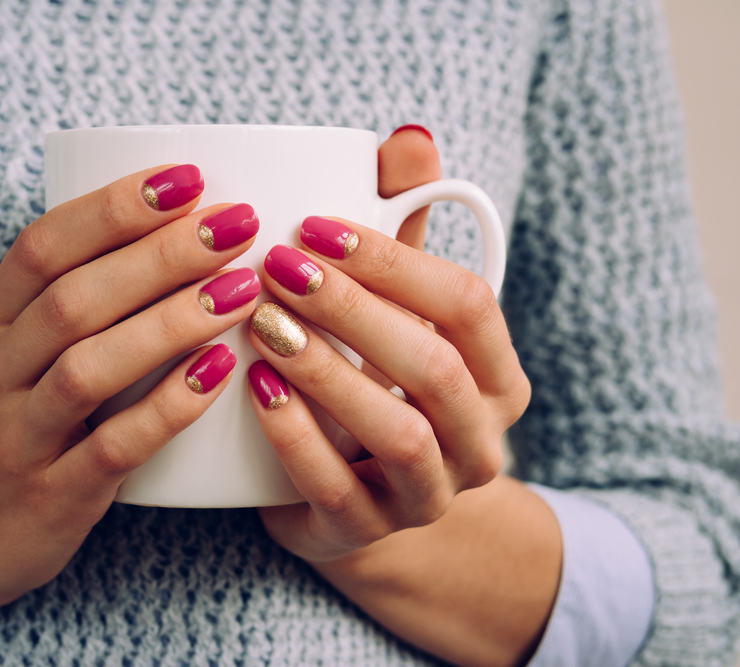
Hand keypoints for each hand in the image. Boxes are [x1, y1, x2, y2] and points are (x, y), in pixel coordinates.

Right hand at [0, 165, 260, 617]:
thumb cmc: (14, 423)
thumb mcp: (18, 353)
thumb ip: (78, 299)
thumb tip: (182, 232)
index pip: (43, 247)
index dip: (114, 207)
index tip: (188, 178)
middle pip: (74, 298)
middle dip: (159, 254)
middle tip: (235, 225)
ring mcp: (18, 436)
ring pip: (91, 367)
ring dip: (170, 323)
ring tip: (240, 291)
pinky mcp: (52, 496)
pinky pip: (114, 445)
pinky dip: (168, 406)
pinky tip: (219, 371)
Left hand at [247, 130, 530, 562]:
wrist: (358, 495)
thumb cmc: (376, 380)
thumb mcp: (398, 308)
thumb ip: (406, 228)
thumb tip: (409, 138)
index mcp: (497, 375)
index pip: (468, 303)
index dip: (395, 259)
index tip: (314, 224)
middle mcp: (478, 440)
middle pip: (434, 366)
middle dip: (355, 308)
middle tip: (278, 264)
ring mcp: (427, 496)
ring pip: (397, 433)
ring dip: (328, 370)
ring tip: (263, 323)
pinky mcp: (366, 533)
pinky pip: (337, 490)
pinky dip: (295, 436)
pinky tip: (253, 388)